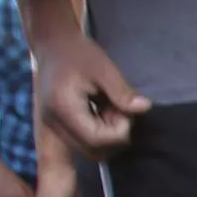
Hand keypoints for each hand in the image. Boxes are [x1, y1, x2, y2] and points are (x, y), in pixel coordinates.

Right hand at [35, 25, 149, 156]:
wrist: (53, 45)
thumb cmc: (79, 53)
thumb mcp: (104, 68)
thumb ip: (122, 92)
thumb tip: (144, 108)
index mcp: (63, 108)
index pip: (95, 139)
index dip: (118, 132)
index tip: (125, 111)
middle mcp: (53, 122)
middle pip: (92, 151)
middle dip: (113, 136)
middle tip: (118, 110)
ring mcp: (53, 126)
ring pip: (88, 150)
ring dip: (107, 136)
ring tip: (110, 109)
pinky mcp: (58, 126)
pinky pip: (83, 142)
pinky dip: (99, 133)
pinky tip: (102, 111)